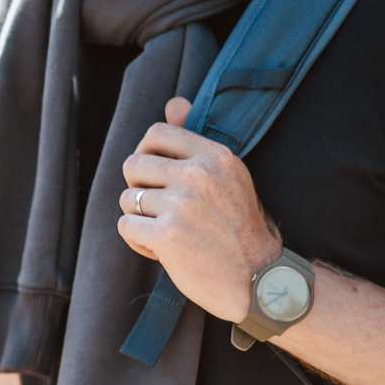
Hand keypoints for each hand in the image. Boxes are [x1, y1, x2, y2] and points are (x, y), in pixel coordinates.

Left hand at [117, 96, 282, 322]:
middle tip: (160, 210)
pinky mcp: (167, 234)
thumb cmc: (239, 230)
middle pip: (133, 165)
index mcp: (215, 156)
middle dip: (138, 189)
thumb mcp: (228, 177)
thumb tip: (173, 102)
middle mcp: (198, 175)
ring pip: (126, 199)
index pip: (156, 133)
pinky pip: (125, 226)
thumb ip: (195, 140)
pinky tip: (162, 250)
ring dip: (139, 219)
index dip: (146, 154)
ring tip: (166, 233)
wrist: (259, 281)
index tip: (155, 177)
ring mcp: (181, 204)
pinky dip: (138, 241)